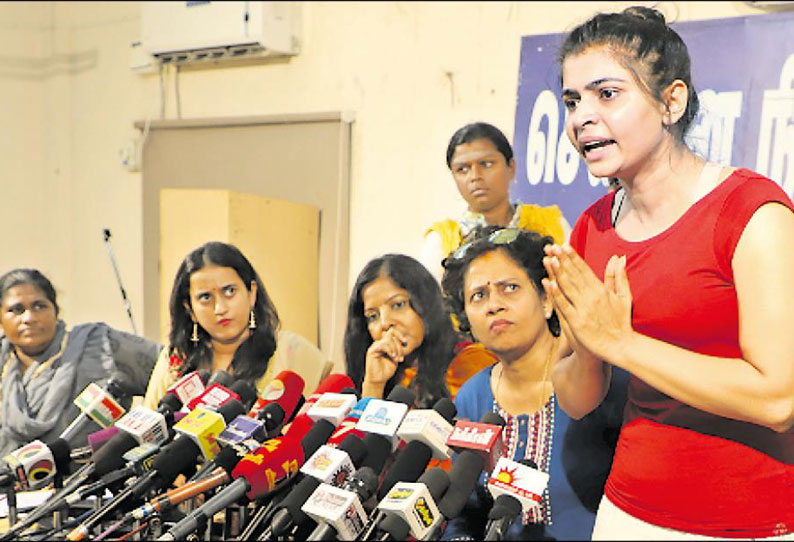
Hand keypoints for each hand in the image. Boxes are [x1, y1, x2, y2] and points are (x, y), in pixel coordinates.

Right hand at [363, 328, 407, 386]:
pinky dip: (389, 350)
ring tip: (397, 358)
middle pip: (391, 336)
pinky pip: (382, 345)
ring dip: (395, 349)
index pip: (391, 333)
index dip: (399, 334)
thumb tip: (403, 340)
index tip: (405, 341)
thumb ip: (398, 349)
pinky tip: (392, 356)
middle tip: (401, 357)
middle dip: (399, 346)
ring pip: (388, 340)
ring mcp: (375, 346)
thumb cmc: (387, 370)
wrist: (379, 379)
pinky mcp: (372, 350)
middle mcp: (380, 343)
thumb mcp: (396, 357)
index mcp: (386, 344)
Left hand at [542, 244, 633, 363]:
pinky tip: (549, 283)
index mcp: (601, 290)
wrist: (620, 346)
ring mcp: (584, 309)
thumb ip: (619, 276)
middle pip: (574, 275)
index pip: (584, 270)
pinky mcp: (577, 322)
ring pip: (568, 287)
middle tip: (552, 247)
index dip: (573, 257)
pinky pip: (564, 305)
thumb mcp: (624, 296)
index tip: (564, 246)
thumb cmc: (621, 322)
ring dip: (557, 272)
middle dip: (562, 260)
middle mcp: (592, 297)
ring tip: (548, 259)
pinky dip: (556, 294)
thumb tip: (619, 258)